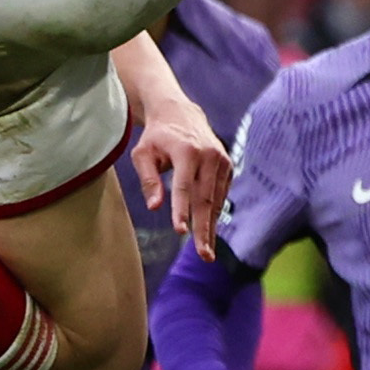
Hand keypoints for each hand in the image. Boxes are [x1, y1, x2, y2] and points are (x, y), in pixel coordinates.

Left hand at [133, 98, 231, 260]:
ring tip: (206, 252)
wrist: (180, 114)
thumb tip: (155, 207)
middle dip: (203, 229)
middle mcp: (209, 155)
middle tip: (204, 255)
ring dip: (211, 227)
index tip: (179, 231)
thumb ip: (148, 179)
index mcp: (187, 151)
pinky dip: (214, 213)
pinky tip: (207, 230)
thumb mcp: (142, 154)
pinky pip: (220, 194)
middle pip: (205, 199)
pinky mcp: (227, 165)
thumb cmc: (156, 137)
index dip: (181, 210)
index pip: (184, 186)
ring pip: (215, 200)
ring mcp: (221, 160)